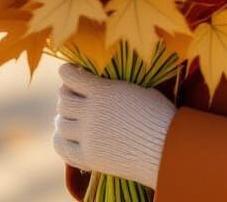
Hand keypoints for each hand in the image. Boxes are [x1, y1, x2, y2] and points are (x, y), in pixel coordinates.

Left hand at [53, 62, 176, 189]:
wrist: (166, 148)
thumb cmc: (158, 115)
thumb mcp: (136, 90)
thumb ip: (112, 88)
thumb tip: (98, 84)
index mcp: (103, 91)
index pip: (71, 78)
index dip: (66, 72)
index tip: (66, 71)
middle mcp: (91, 112)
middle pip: (64, 102)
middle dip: (65, 96)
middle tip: (70, 95)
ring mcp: (89, 136)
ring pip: (61, 124)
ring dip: (63, 118)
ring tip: (68, 116)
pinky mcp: (90, 157)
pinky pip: (63, 148)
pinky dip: (60, 140)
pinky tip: (63, 136)